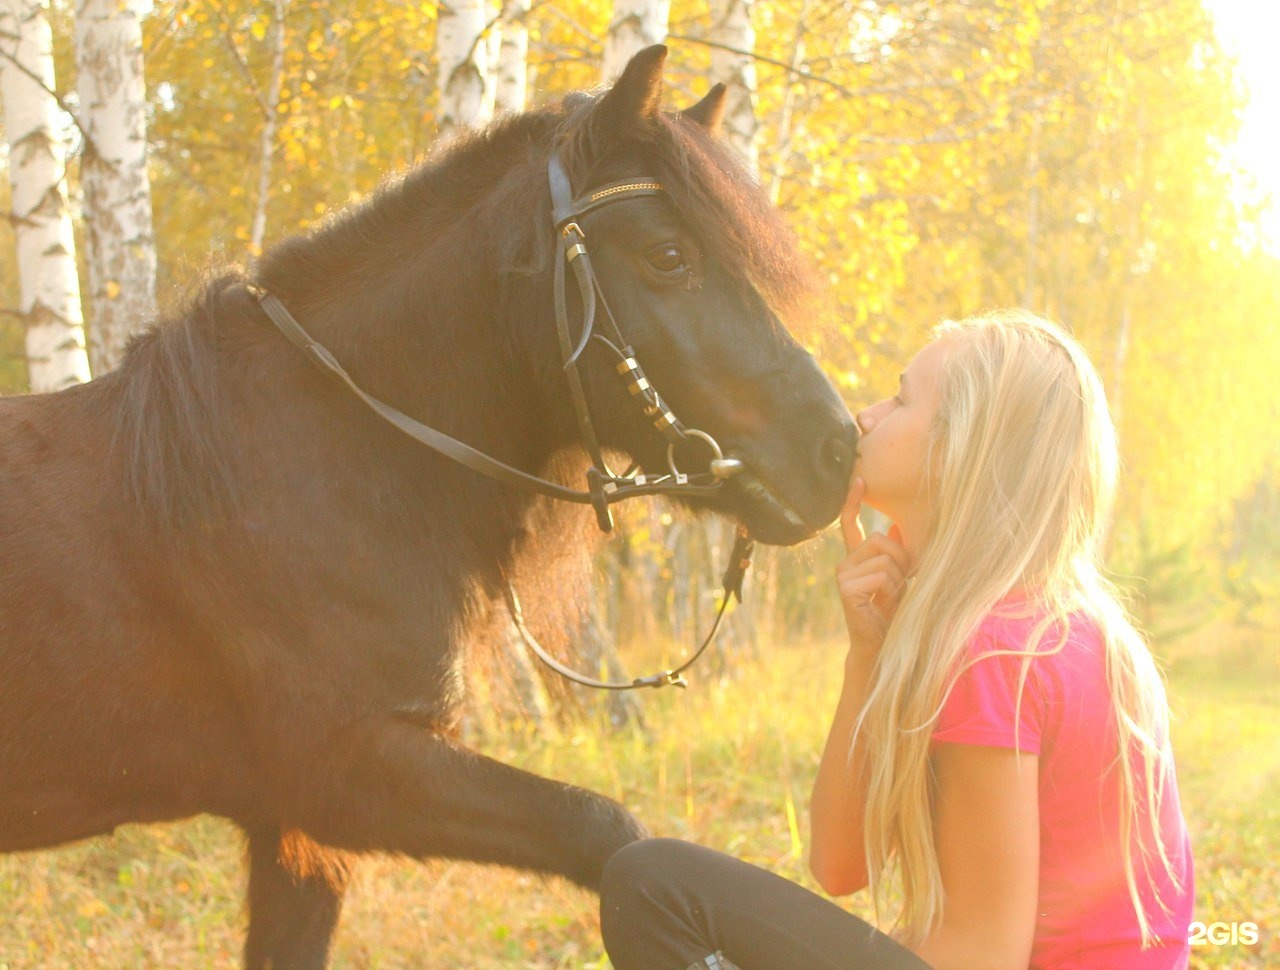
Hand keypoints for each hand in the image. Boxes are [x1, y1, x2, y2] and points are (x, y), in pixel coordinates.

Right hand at [835, 478, 911, 653]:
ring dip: (899, 579)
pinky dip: (891, 589)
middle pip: (881, 539)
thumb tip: (899, 527)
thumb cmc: (893, 615)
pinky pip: (880, 575)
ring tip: (893, 597)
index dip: (852, 501)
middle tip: (902, 583)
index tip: (859, 479)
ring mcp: (843, 575)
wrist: (882, 646)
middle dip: (902, 560)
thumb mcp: (901, 579)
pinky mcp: (846, 589)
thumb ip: (898, 555)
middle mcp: (845, 563)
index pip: (850, 524)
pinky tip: (882, 603)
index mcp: (857, 559)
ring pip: (884, 558)